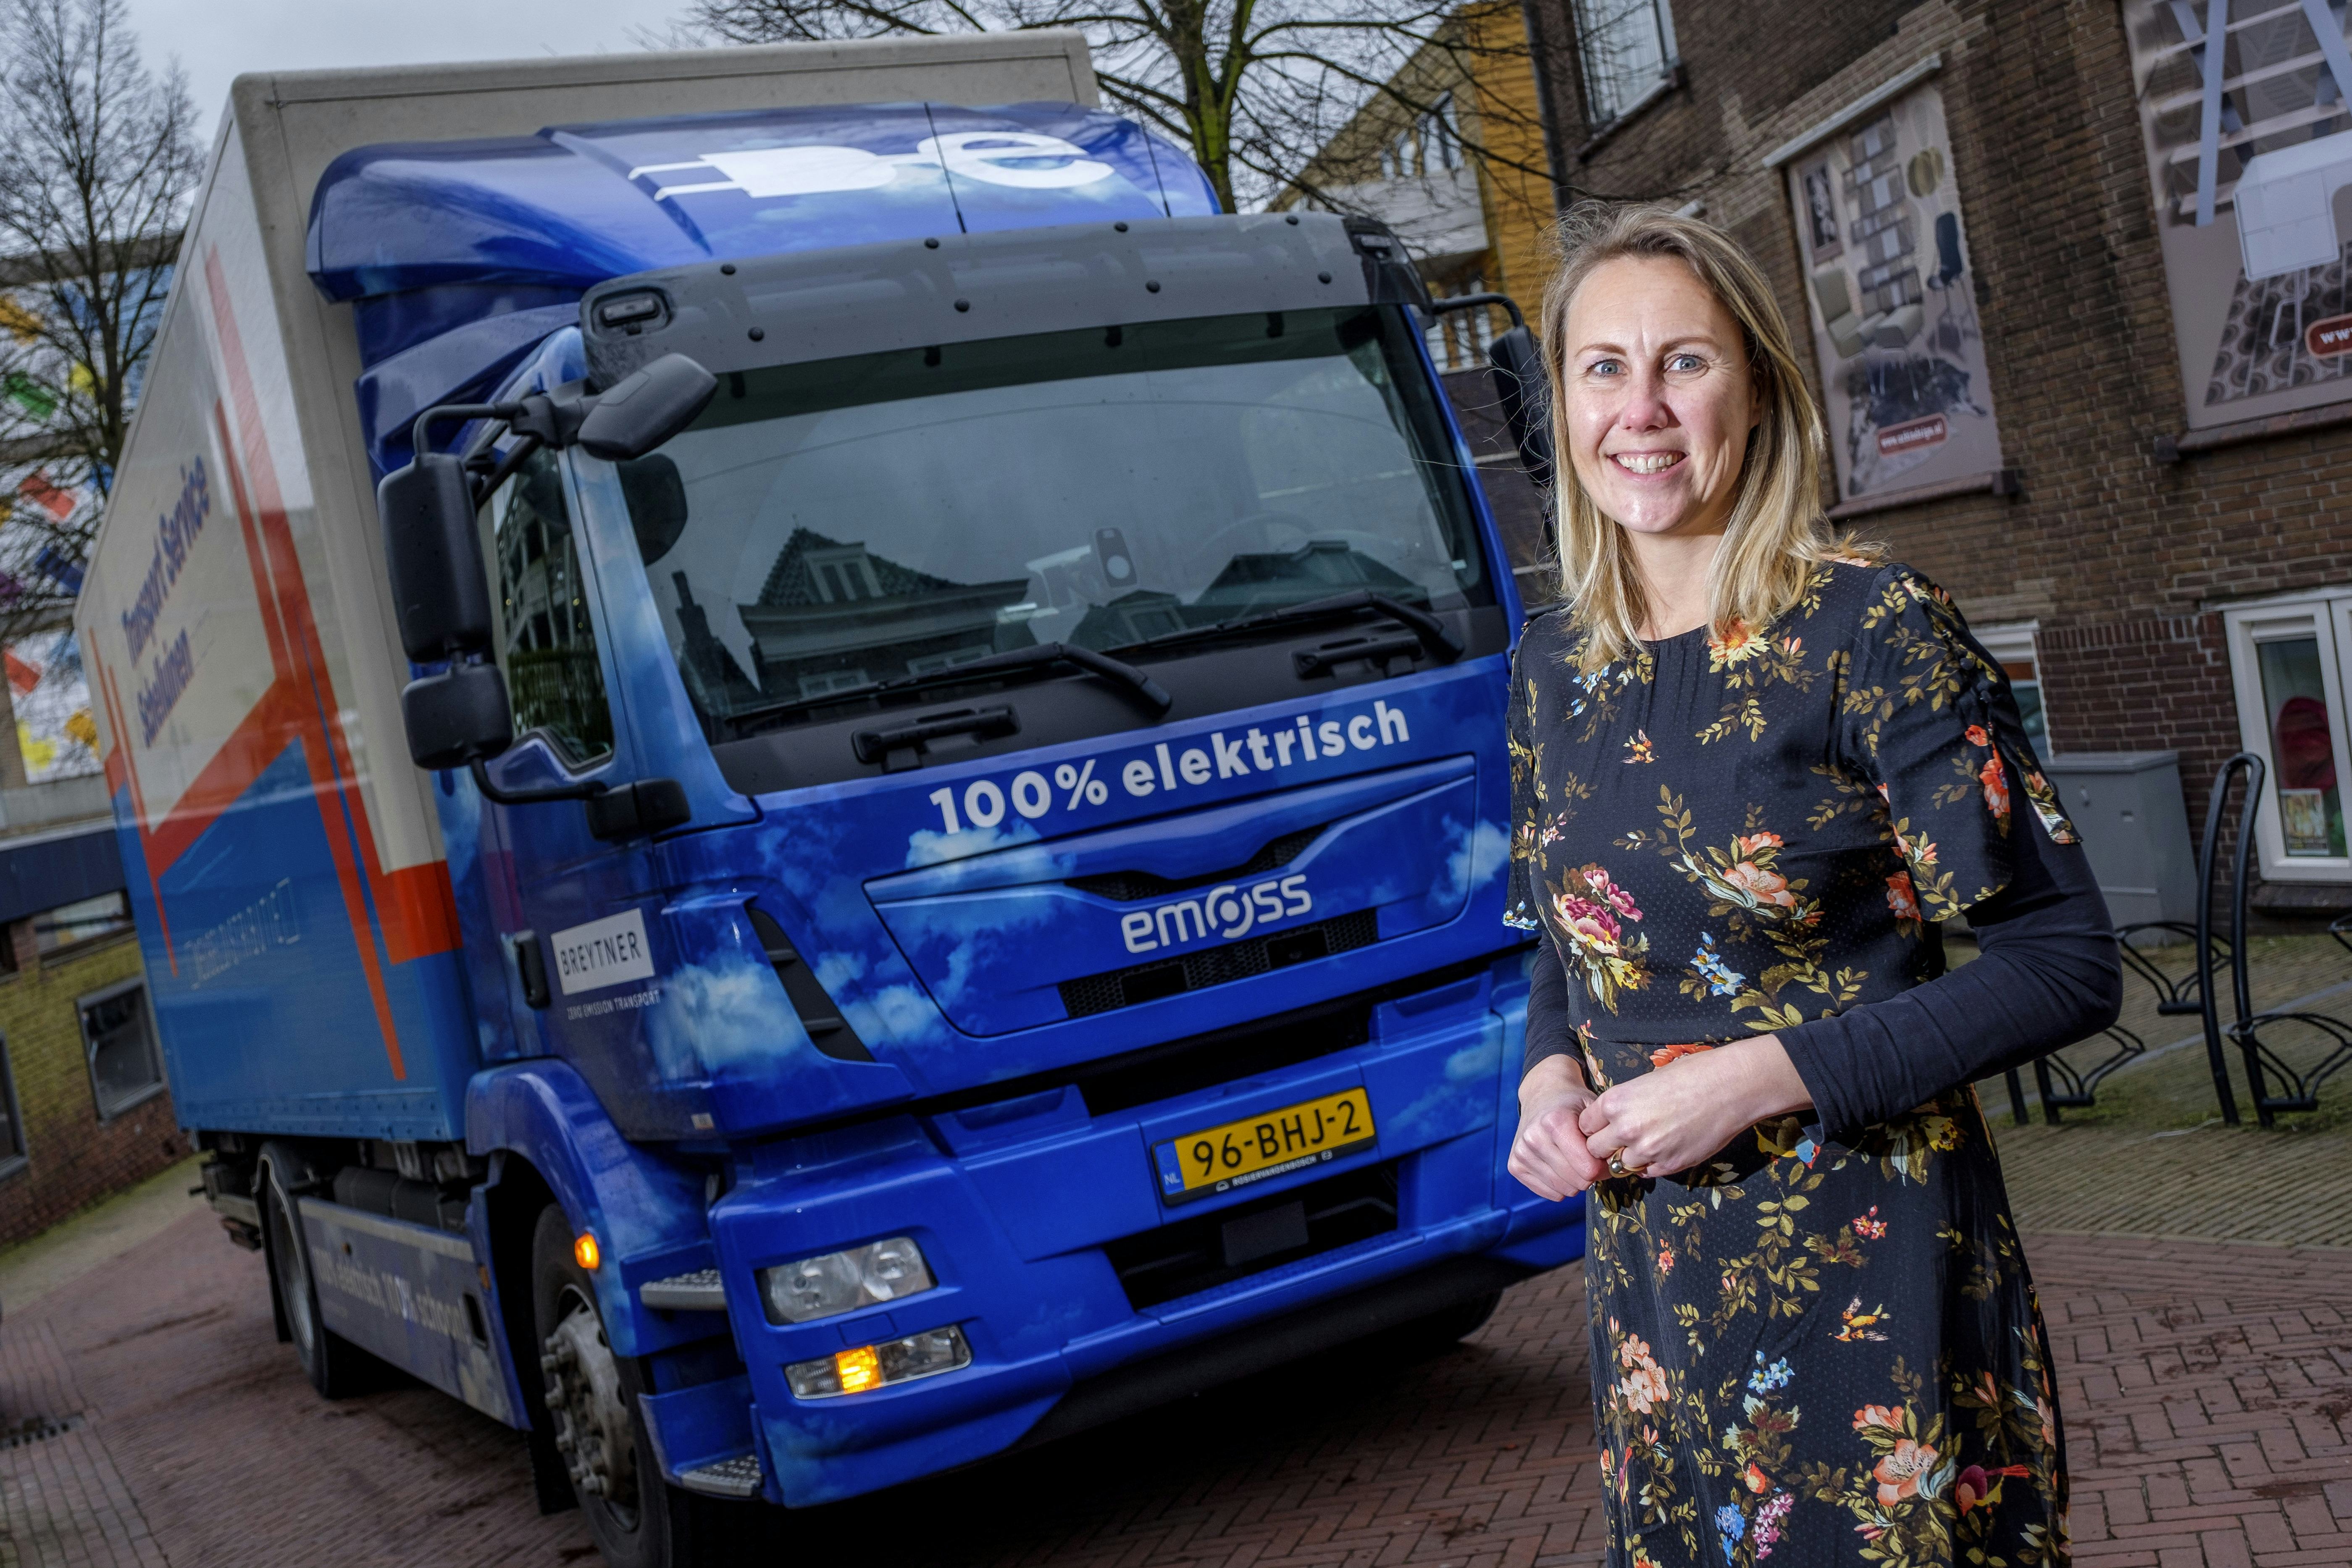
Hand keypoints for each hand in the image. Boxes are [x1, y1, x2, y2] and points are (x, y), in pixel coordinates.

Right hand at [1509, 1053, 1604, 1199]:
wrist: (1544, 1094)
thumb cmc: (1574, 1105)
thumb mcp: (1594, 1110)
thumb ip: (1605, 1136)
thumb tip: (1613, 1167)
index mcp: (1555, 1121)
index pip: (1588, 1169)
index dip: (1603, 1167)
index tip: (1603, 1157)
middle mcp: (1533, 1137)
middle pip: (1577, 1182)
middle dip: (1590, 1176)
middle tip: (1591, 1161)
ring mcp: (1521, 1152)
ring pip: (1563, 1190)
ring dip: (1575, 1181)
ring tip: (1575, 1162)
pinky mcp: (1515, 1165)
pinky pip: (1548, 1193)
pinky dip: (1560, 1186)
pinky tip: (1560, 1167)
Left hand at [1578, 1036, 1811, 1178]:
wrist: (1730, 1087)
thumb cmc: (1690, 1075)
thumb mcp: (1645, 1082)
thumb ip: (1624, 1105)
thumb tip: (1612, 1121)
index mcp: (1615, 1102)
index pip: (1583, 1126)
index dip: (1593, 1127)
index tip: (1603, 1126)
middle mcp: (1626, 1129)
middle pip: (1595, 1150)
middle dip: (1604, 1146)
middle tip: (1619, 1140)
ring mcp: (1648, 1150)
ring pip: (1620, 1165)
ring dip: (1628, 1157)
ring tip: (1646, 1142)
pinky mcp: (1669, 1165)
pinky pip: (1646, 1172)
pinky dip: (1650, 1165)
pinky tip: (1664, 1148)